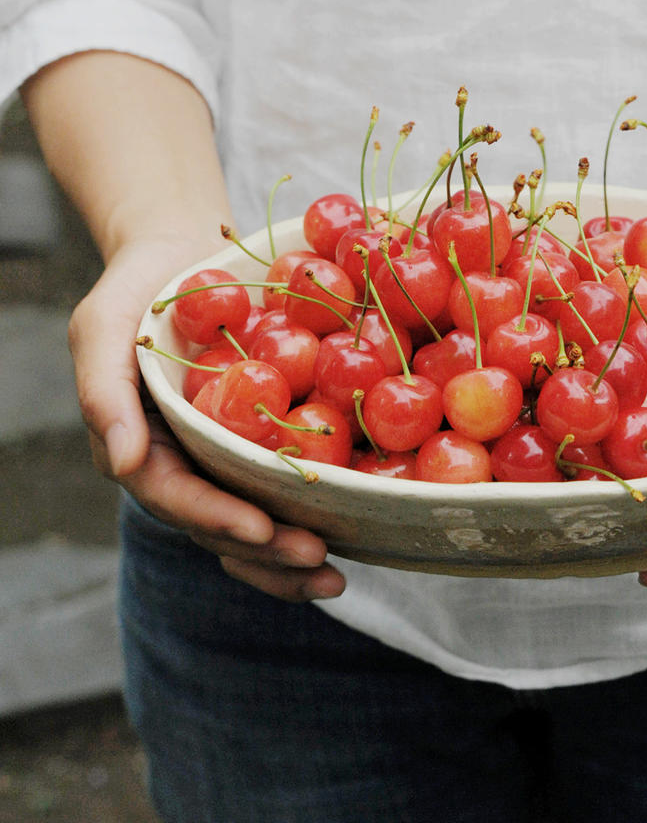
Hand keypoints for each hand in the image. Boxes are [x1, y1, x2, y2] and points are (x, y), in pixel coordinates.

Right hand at [68, 237, 345, 601]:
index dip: (216, 518)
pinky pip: (290, 485)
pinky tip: (359, 526)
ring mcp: (227, 458)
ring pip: (256, 524)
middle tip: (316, 558)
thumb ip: (103, 391)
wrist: (183, 254)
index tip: (260, 529)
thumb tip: (123, 463)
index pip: (176, 497)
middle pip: (221, 527)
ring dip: (291, 559)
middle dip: (267, 551)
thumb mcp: (102, 325)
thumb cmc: (136, 287)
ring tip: (335, 576)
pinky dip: (318, 511)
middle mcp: (185, 466)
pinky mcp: (266, 440)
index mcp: (144, 450)